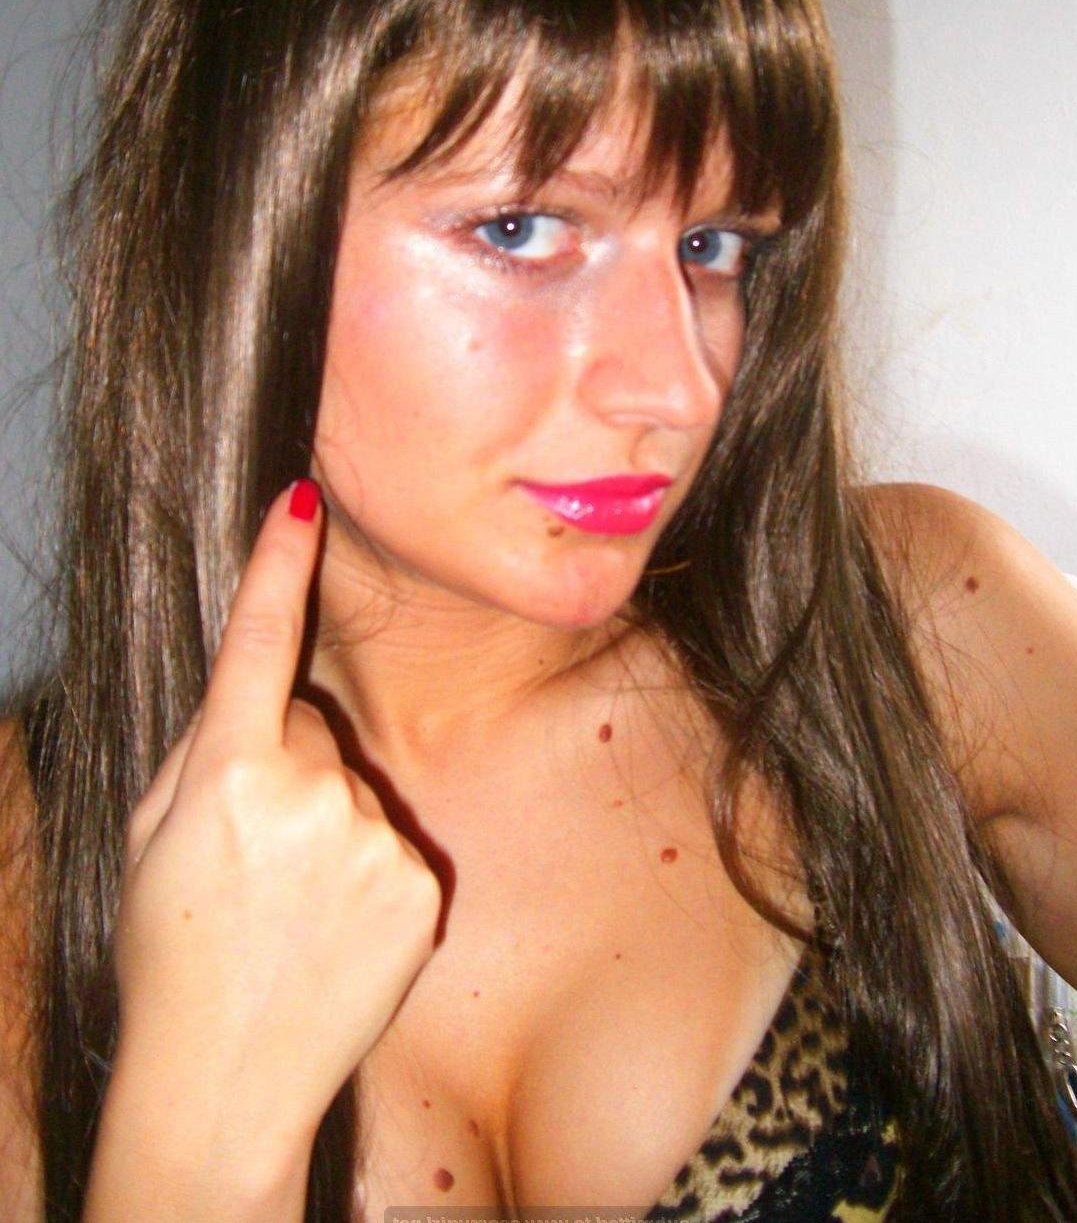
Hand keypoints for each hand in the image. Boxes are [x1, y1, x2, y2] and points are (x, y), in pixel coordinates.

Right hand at [106, 480, 440, 1178]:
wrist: (223, 1083)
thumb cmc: (171, 954)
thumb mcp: (153, 840)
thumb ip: (205, 754)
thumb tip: (253, 697)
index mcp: (229, 772)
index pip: (257, 644)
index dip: (279, 563)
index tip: (302, 496)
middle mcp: (311, 791)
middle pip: (312, 730)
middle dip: (285, 768)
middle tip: (251, 857)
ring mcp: (374, 836)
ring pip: (354, 787)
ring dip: (328, 824)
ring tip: (291, 908)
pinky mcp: (421, 881)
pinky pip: (393, 840)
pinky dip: (368, 870)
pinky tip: (334, 929)